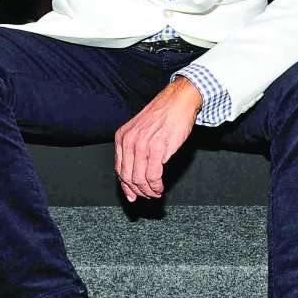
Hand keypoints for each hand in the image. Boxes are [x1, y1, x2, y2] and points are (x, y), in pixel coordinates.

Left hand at [113, 77, 202, 200]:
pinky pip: (153, 175)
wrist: (178, 101)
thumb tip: (134, 174)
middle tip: (148, 196)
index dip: (126, 186)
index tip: (133, 195)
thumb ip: (134, 149)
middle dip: (138, 191)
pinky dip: (156, 186)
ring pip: (140, 179)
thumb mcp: (140, 130)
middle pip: (128, 177)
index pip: (119, 169)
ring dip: (148, 191)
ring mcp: (142, 145)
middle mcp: (129, 141)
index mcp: (122, 137)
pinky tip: (160, 187)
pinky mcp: (157, 148)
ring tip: (156, 193)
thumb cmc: (163, 114)